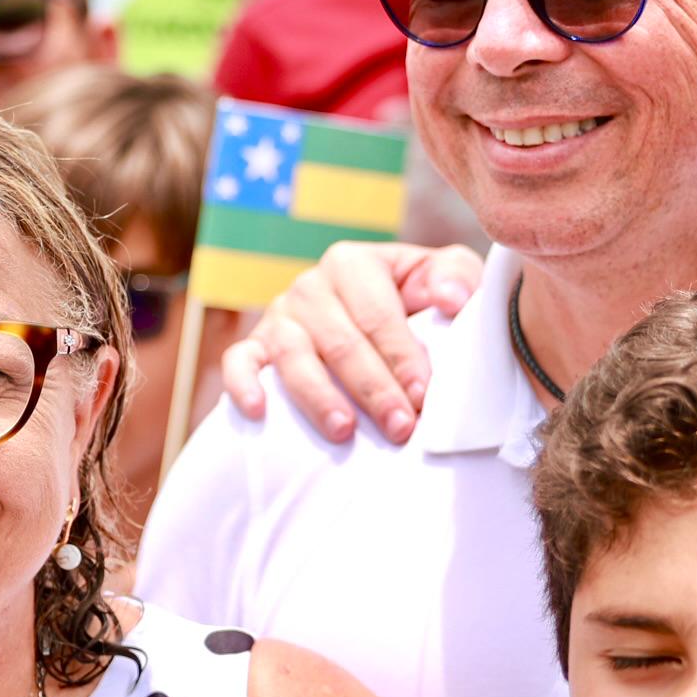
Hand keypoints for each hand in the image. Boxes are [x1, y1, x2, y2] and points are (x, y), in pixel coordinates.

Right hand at [217, 241, 485, 441]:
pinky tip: (258, 411)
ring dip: (318, 396)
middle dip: (372, 388)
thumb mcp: (442, 276)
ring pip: (291, 356)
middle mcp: (309, 286)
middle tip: (400, 427)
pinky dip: (244, 384)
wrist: (376, 316)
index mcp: (353, 263)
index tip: (423, 395)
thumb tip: (451, 300)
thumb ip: (456, 276)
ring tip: (345, 432)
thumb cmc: (415, 299)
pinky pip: (239, 362)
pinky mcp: (254, 346)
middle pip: (339, 342)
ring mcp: (277, 316)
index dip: (402, 356)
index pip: (377, 315)